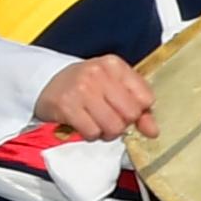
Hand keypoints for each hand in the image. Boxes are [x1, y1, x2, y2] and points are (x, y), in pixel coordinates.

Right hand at [34, 54, 156, 140]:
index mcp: (115, 65)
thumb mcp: (115, 88)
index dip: (139, 111)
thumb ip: (139, 108)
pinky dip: (91, 135)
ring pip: (113, 127)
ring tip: (97, 122)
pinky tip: (84, 124)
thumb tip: (153, 131)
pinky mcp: (66, 105)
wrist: (47, 84)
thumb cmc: (87, 87)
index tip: (126, 110)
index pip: (146, 98)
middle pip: (130, 114)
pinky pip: (92, 133)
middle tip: (110, 119)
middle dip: (123, 123)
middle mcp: (98, 73)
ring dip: (107, 132)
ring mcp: (81, 88)